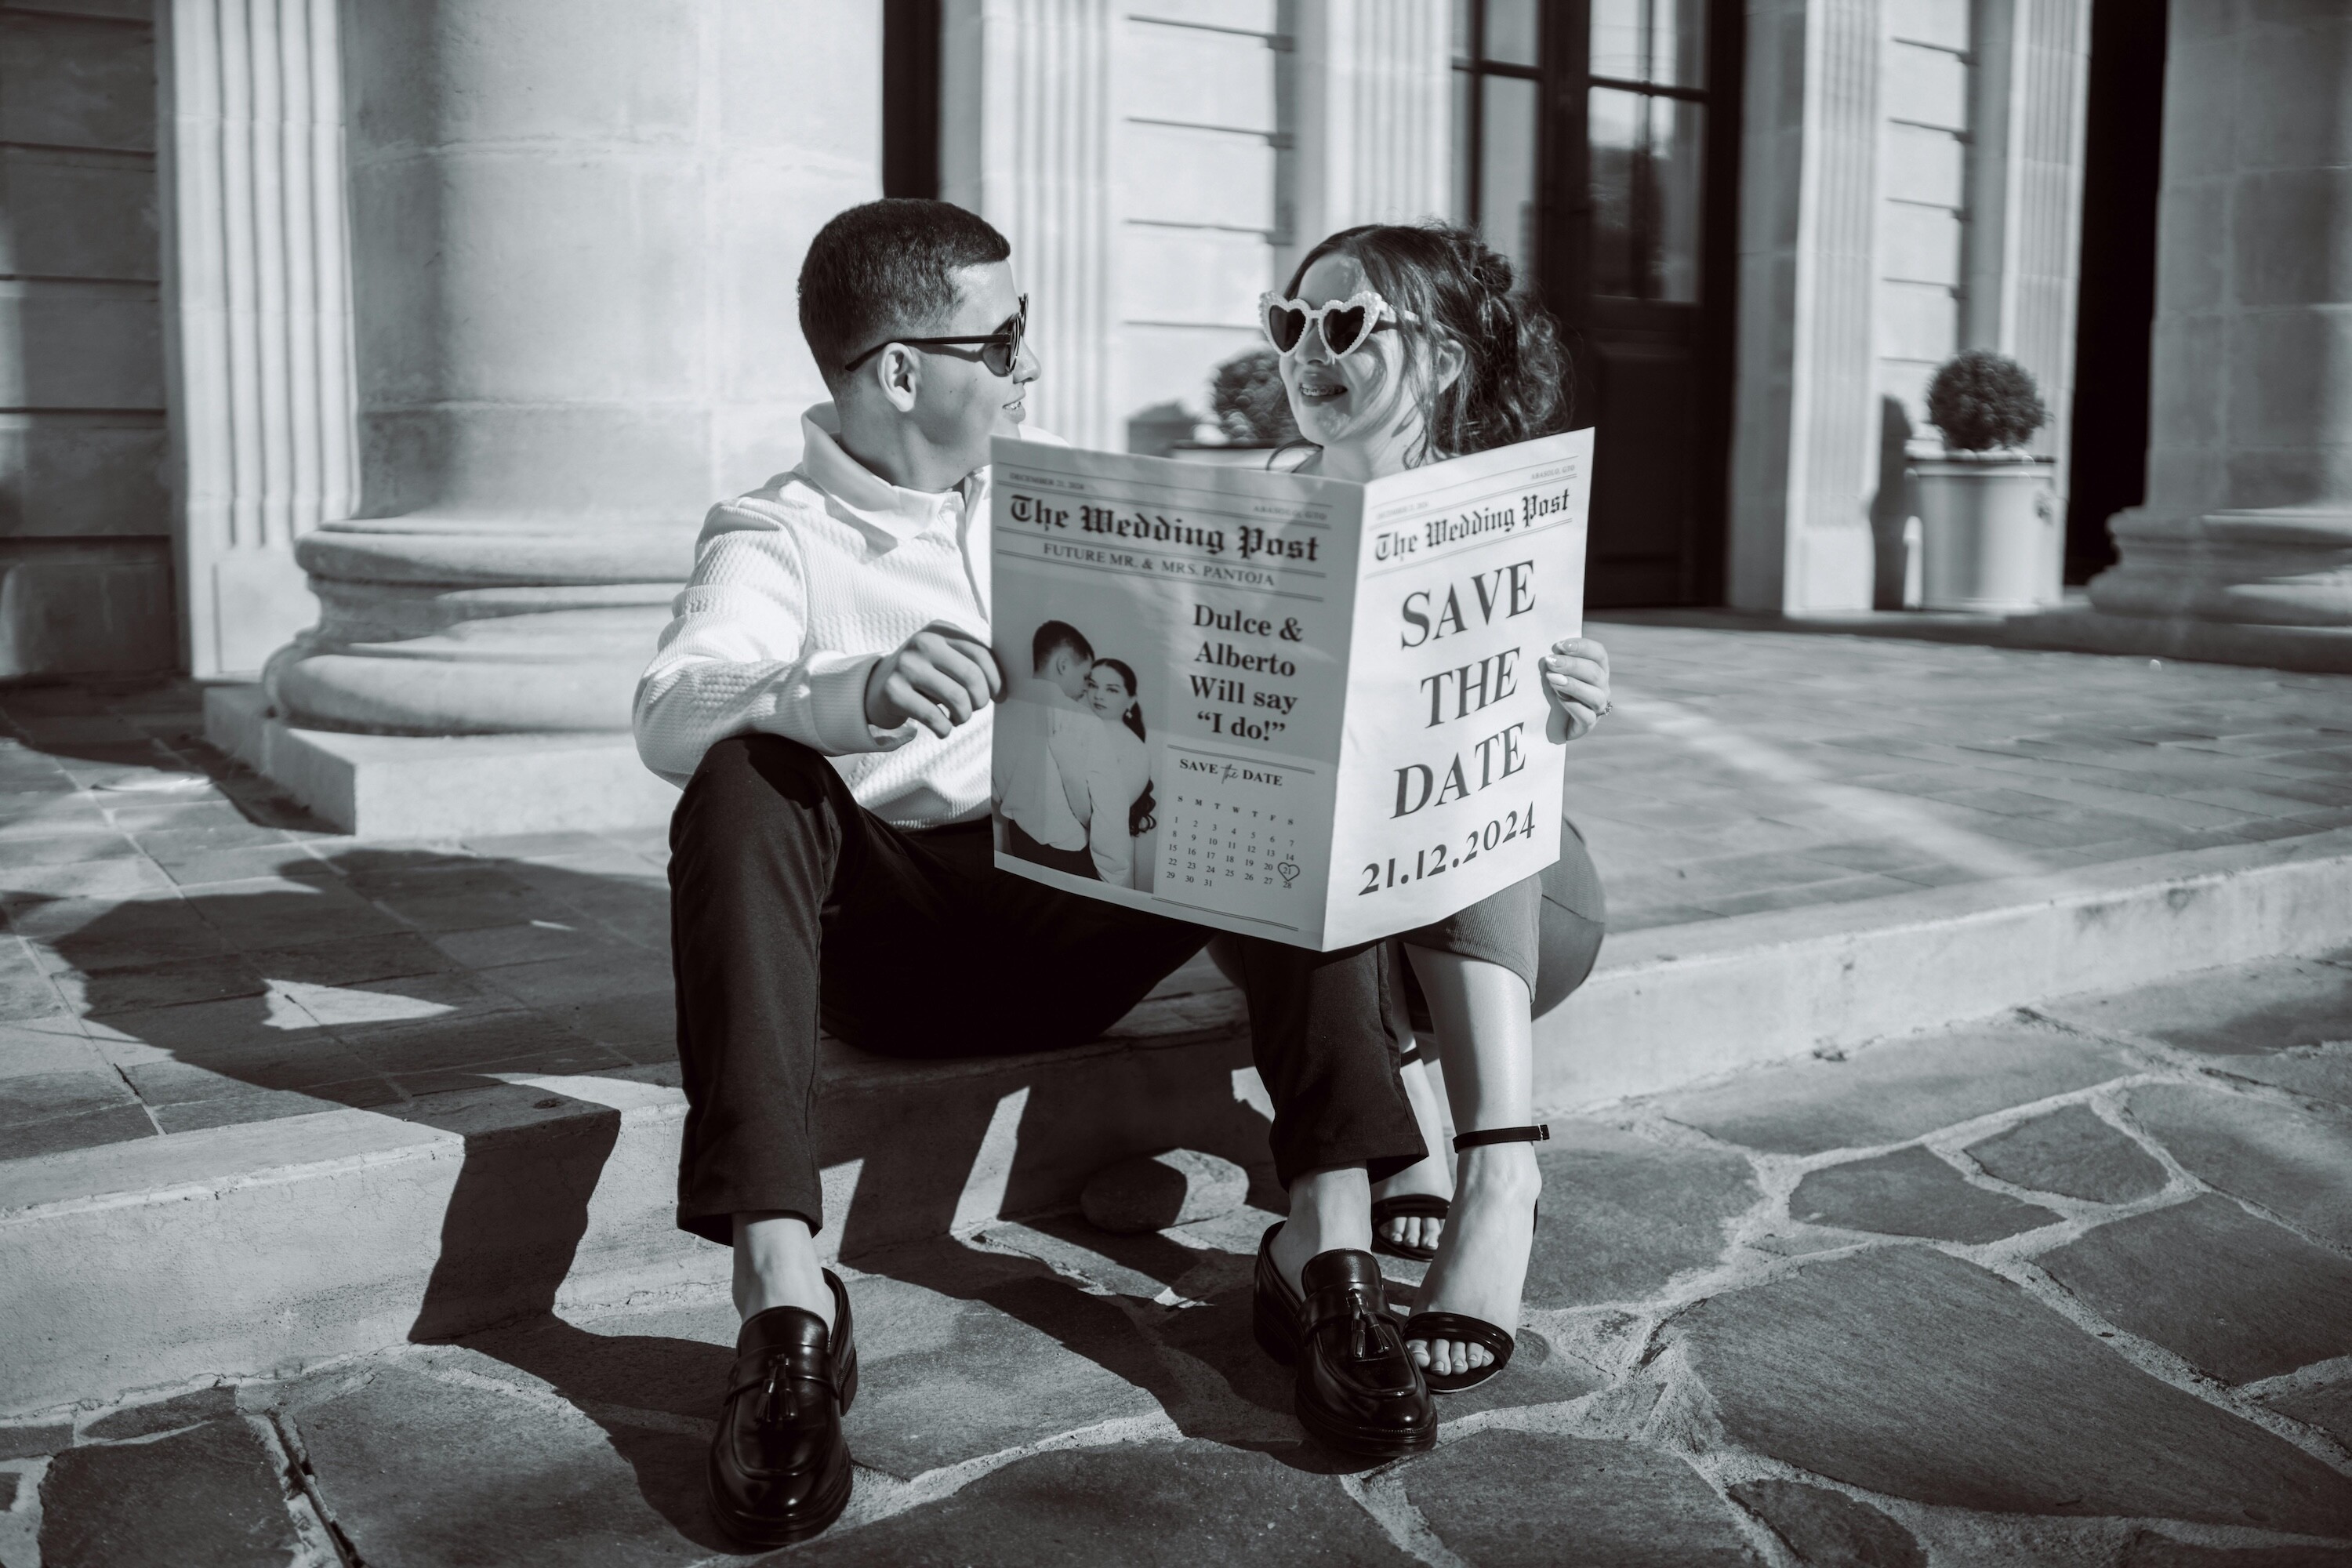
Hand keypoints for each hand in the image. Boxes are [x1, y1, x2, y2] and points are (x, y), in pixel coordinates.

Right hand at [864, 623, 1001, 738]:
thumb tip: (1003, 688)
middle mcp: (923, 642)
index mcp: (941, 629)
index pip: (981, 654)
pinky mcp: (893, 690)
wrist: (878, 686)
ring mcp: (906, 665)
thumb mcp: (946, 658)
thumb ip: (972, 663)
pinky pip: (934, 717)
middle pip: (972, 677)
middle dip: (980, 700)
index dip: (996, 679)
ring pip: (957, 698)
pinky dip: (945, 729)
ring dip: (963, 717)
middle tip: (974, 709)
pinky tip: (942, 728)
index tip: (999, 696)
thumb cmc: (924, 675)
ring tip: (958, 718)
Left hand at [1541, 636, 1610, 740]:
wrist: (1547, 721)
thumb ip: (1553, 662)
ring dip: (1573, 685)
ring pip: (1595, 696)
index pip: (1599, 653)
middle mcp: (1602, 687)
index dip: (1582, 646)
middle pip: (1595, 673)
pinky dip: (1573, 707)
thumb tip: (1549, 655)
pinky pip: (1587, 717)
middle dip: (1572, 664)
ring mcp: (1597, 707)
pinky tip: (1559, 699)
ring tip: (1552, 679)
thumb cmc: (1552, 691)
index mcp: (1597, 669)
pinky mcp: (1587, 725)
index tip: (1560, 645)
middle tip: (1550, 661)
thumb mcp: (1552, 672)